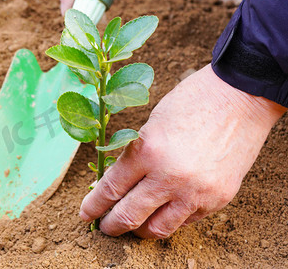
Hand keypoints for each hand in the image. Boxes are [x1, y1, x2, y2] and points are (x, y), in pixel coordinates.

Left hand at [80, 64, 286, 237]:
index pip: (111, 189)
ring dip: (140, 230)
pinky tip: (163, 212)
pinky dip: (170, 219)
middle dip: (111, 226)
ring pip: (157, 229)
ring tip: (133, 227)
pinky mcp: (217, 199)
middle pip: (128, 216)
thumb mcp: (151, 126)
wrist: (240, 97)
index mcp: (147, 151)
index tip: (86, 214)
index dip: (94, 205)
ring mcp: (195, 191)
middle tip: (105, 227)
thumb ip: (135, 158)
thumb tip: (117, 186)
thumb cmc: (191, 103)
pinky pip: (186, 221)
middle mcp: (169, 176)